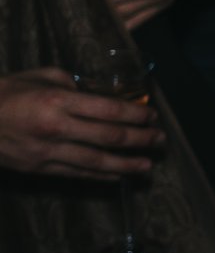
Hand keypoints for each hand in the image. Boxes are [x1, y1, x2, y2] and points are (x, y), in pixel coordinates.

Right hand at [0, 68, 161, 180]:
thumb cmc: (6, 92)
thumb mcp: (40, 76)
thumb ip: (72, 84)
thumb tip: (99, 93)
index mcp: (58, 100)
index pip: (108, 110)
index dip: (136, 115)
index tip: (153, 116)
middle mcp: (56, 128)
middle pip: (109, 137)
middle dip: (140, 139)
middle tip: (160, 140)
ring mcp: (46, 152)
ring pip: (96, 162)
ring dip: (126, 164)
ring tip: (148, 165)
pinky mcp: (38, 168)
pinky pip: (76, 174)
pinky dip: (100, 176)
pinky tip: (119, 175)